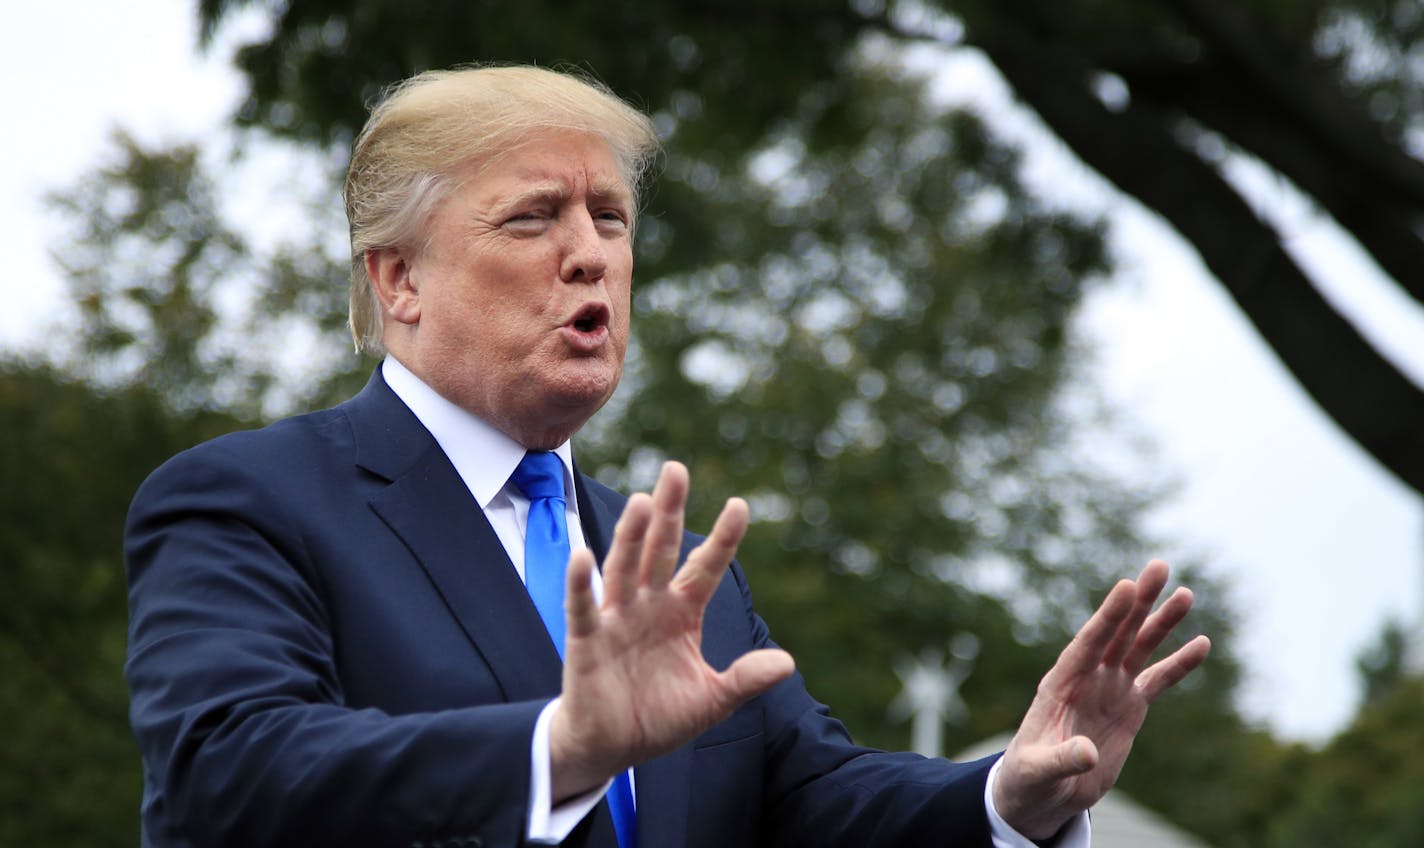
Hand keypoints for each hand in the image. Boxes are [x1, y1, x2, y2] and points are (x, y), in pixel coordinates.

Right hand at [548, 461, 794, 799]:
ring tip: (643, 502)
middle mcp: (649, 606)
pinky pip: (583, 609)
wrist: (612, 748)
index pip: (705, 568)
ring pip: (624, 568)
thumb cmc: (659, 718)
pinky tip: (583, 558)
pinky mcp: (587, 641)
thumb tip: (787, 663)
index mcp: (682, 614)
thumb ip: (745, 680)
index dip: (722, 539)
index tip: (740, 505)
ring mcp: (617, 620)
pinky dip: (581, 585)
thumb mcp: (712, 700)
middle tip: (677, 470)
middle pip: (660, 550)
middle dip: (669, 512)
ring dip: (632, 536)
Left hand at [993, 560, 1210, 839]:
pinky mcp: (1129, 706)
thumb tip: (1087, 754)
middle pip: (1117, 633)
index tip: (1125, 587)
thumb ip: (1060, 759)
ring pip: (1139, 648)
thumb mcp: (1038, 770)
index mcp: (1061, 684)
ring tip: (1186, 593)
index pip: (1087, 644)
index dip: (1107, 616)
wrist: (1043, 791)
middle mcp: (1087, 678)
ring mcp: (1109, 689)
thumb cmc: (1029, 777)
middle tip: (1159, 567)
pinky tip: (1201, 643)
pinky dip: (1179, 663)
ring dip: (1161, 622)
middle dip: (1138, 602)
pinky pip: (1158, 680)